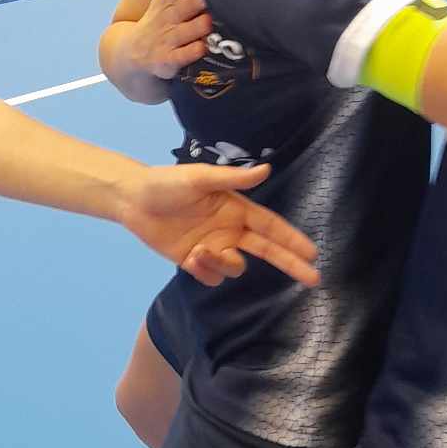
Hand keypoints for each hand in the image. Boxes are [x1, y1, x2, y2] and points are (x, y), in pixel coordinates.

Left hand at [119, 163, 319, 288]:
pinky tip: (190, 257)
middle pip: (266, 251)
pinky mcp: (194, 262)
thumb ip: (232, 178)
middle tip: (313, 278)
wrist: (133, 200)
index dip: (291, 239)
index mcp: (235, 209)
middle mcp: (229, 230)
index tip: (312, 252)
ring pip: (234, 267)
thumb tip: (266, 170)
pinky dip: (205, 271)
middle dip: (289, 263)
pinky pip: (211, 277)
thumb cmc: (166, 184)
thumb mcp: (199, 178)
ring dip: (221, 264)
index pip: (270, 227)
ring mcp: (213, 247)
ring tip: (199, 252)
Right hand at [132, 0, 213, 80]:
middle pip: (187, 4)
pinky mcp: (167, 60)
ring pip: (187, 29)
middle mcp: (169, 16)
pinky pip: (182, 55)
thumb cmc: (160, 17)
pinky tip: (203, 46)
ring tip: (212, 20)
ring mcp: (168, 38)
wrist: (133, 52)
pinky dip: (193, 51)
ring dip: (200, 24)